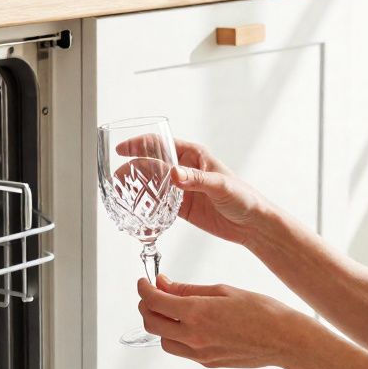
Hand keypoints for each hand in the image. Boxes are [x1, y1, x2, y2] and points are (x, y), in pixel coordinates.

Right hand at [118, 137, 273, 247]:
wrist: (251, 224)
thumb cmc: (243, 197)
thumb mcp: (220, 185)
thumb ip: (196, 179)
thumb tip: (174, 174)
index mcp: (193, 155)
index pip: (160, 144)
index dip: (139, 144)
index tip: (121, 150)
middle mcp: (185, 169)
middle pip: (151, 165)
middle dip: (132, 169)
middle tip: (116, 179)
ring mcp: (181, 189)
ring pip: (152, 185)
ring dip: (136, 188)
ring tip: (119, 195)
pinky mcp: (181, 208)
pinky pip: (158, 205)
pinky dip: (146, 207)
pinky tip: (134, 211)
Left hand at [136, 274, 319, 368]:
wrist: (284, 340)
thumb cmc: (260, 310)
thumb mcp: (223, 290)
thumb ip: (188, 289)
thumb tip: (163, 284)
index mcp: (197, 313)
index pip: (154, 301)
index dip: (143, 289)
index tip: (144, 282)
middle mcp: (194, 336)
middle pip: (151, 324)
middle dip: (146, 306)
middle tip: (153, 294)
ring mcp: (199, 353)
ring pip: (163, 340)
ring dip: (160, 323)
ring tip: (172, 309)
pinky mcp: (207, 362)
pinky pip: (181, 350)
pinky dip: (176, 335)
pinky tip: (190, 323)